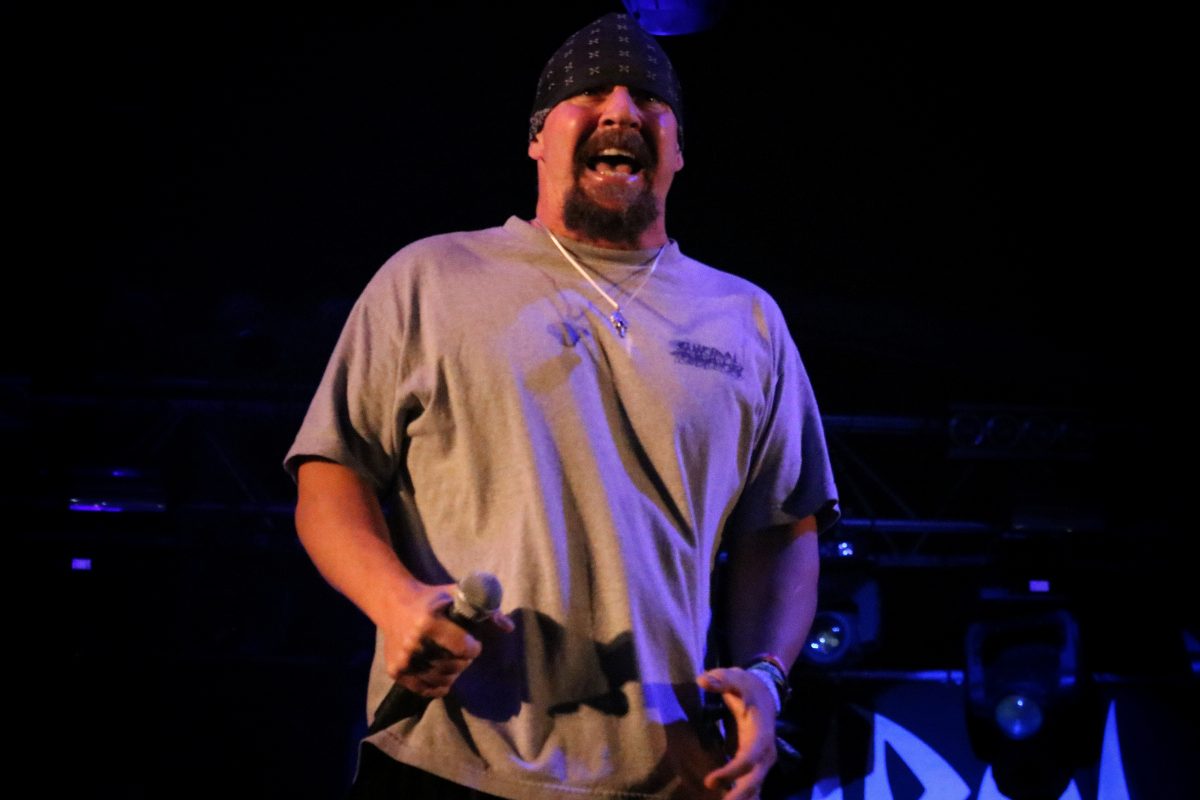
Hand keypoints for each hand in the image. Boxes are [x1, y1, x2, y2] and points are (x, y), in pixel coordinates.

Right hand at [381, 579, 513, 697]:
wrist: (394, 604)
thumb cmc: (432, 599)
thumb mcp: (458, 595)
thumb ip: (486, 609)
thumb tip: (509, 627)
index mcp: (428, 622)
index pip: (464, 648)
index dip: (474, 647)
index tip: (473, 642)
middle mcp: (413, 644)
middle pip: (454, 666)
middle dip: (464, 659)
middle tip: (460, 649)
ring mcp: (403, 660)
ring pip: (442, 680)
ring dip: (453, 672)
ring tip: (450, 658)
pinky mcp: (396, 672)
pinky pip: (426, 689)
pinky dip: (438, 684)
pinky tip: (440, 671)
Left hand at [696, 667, 778, 799]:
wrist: (765, 692)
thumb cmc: (746, 686)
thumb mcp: (734, 678)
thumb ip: (720, 680)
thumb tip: (702, 680)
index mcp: (761, 732)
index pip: (749, 758)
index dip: (732, 771)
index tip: (710, 780)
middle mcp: (766, 750)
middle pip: (755, 779)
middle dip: (740, 795)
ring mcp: (763, 759)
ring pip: (756, 786)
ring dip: (742, 798)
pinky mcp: (757, 764)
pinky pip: (752, 785)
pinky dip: (744, 796)